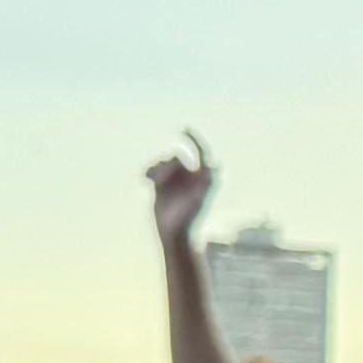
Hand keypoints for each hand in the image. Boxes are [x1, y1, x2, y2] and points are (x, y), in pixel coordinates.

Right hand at [149, 131, 214, 246]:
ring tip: (154, 181)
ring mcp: (175, 180)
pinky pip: (153, 170)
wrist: (175, 232)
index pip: (200, 151)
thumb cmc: (189, 216)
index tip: (183, 129)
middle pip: (175, 158)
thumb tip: (215, 163)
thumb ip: (205, 180)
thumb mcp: (199, 197)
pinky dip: (149, 172)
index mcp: (202, 176)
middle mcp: (189, 176)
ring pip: (162, 163)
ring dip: (157, 169)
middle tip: (162, 180)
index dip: (193, 139)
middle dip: (167, 166)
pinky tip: (146, 179)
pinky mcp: (161, 186)